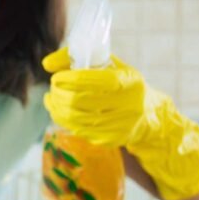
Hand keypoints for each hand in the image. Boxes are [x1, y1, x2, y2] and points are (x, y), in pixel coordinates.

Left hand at [42, 47, 198, 199]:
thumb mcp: (111, 67)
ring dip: (57, 109)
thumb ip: (79, 60)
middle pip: (82, 101)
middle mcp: (129, 104)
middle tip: (52, 87)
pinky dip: (65, 121)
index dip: (70, 78)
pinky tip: (58, 112)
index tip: (56, 76)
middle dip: (60, 94)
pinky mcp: (114, 139)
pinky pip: (81, 131)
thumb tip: (46, 63)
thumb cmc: (125, 87)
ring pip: (78, 119)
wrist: (152, 119)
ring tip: (50, 99)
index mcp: (130, 82)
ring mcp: (122, 125)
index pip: (94, 80)